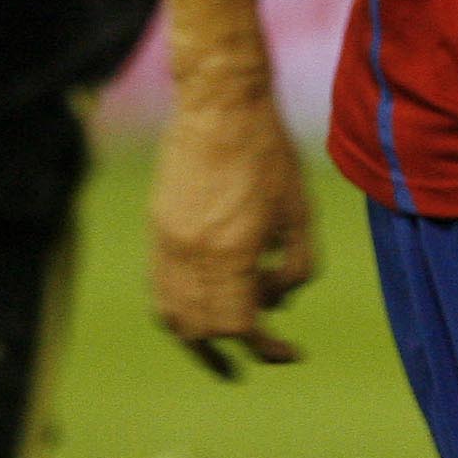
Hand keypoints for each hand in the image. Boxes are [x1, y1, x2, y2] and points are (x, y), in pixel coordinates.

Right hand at [150, 83, 315, 378]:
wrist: (220, 104)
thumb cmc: (269, 153)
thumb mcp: (301, 213)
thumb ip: (299, 268)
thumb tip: (278, 302)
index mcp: (232, 253)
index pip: (241, 327)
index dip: (267, 349)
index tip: (289, 353)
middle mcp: (191, 255)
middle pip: (204, 331)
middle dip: (237, 345)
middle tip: (265, 341)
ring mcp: (167, 243)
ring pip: (173, 317)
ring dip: (200, 337)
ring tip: (225, 344)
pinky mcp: (156, 228)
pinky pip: (158, 289)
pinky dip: (179, 309)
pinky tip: (204, 303)